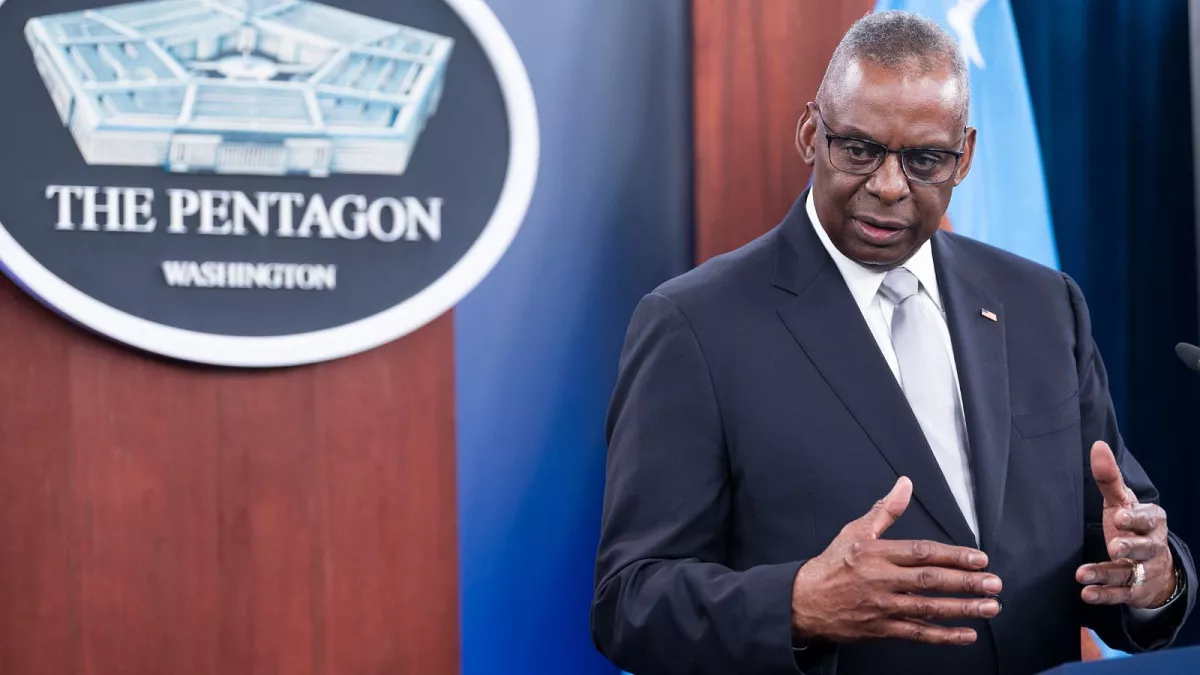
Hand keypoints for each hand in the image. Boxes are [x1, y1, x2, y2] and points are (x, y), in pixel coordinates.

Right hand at [791, 477, 1002, 645]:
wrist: (804, 601)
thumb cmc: (832, 564)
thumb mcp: (855, 531)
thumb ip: (885, 510)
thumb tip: (905, 484)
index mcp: (877, 553)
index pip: (921, 552)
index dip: (952, 556)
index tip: (978, 559)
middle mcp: (881, 580)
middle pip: (930, 580)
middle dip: (966, 582)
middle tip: (994, 584)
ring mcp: (883, 606)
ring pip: (928, 608)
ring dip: (962, 609)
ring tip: (989, 607)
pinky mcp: (882, 629)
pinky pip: (917, 633)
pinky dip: (943, 636)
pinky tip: (966, 634)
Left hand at [1076, 441, 1175, 608]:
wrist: (1154, 566)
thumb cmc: (1132, 526)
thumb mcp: (1122, 502)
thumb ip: (1109, 478)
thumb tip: (1097, 445)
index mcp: (1152, 521)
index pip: (1146, 518)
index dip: (1134, 519)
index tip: (1119, 516)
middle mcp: (1152, 546)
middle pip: (1144, 547)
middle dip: (1130, 547)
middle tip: (1114, 547)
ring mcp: (1144, 570)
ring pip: (1128, 572)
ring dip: (1105, 574)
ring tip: (1082, 575)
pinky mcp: (1134, 590)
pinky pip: (1119, 593)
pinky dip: (1104, 594)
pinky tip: (1086, 593)